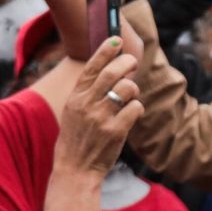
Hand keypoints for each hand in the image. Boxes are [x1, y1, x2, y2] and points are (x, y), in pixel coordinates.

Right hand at [57, 35, 143, 174]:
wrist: (74, 170)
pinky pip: (136, 108)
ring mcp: (101, 117)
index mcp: (75, 98)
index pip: (91, 67)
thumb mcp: (74, 112)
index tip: (116, 39)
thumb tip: (110, 69)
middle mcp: (86, 104)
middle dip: (128, 62)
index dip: (105, 51)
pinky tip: (131, 115)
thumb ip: (88, 93)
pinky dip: (137, 108)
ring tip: (129, 98)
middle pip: (113, 72)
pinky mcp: (115, 130)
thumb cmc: (77, 139)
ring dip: (134, 90)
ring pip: (128, 88)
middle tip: (133, 62)